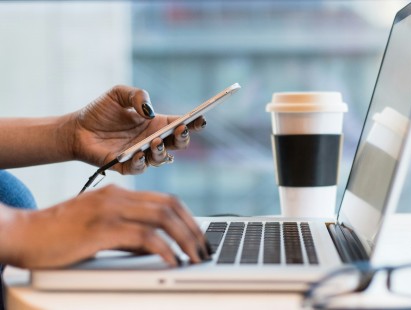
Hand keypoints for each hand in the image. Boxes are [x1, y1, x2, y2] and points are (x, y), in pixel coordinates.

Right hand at [0, 185, 209, 268]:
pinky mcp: (101, 229)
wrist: (22, 234)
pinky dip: (164, 249)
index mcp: (118, 194)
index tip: (199, 236)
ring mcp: (109, 210)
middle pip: (170, 206)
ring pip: (162, 218)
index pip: (166, 199)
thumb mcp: (99, 229)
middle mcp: (117, 197)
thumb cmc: (58, 235)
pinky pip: (144, 237)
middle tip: (204, 249)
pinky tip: (172, 261)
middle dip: (193, 229)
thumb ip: (128, 233)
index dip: (188, 218)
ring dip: (185, 239)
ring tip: (195, 257)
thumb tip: (156, 247)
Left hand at [69, 85, 206, 173]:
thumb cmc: (100, 111)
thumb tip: (149, 111)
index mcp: (156, 124)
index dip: (193, 123)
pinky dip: (141, 162)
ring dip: (162, 151)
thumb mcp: (119, 94)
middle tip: (180, 130)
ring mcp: (141, 155)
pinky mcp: (126, 166)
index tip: (200, 118)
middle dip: (183, 138)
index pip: (181, 124)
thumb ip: (137, 95)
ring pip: (162, 159)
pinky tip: (138, 153)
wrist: (76, 129)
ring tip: (156, 142)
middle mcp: (153, 141)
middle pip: (178, 144)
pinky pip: (139, 168)